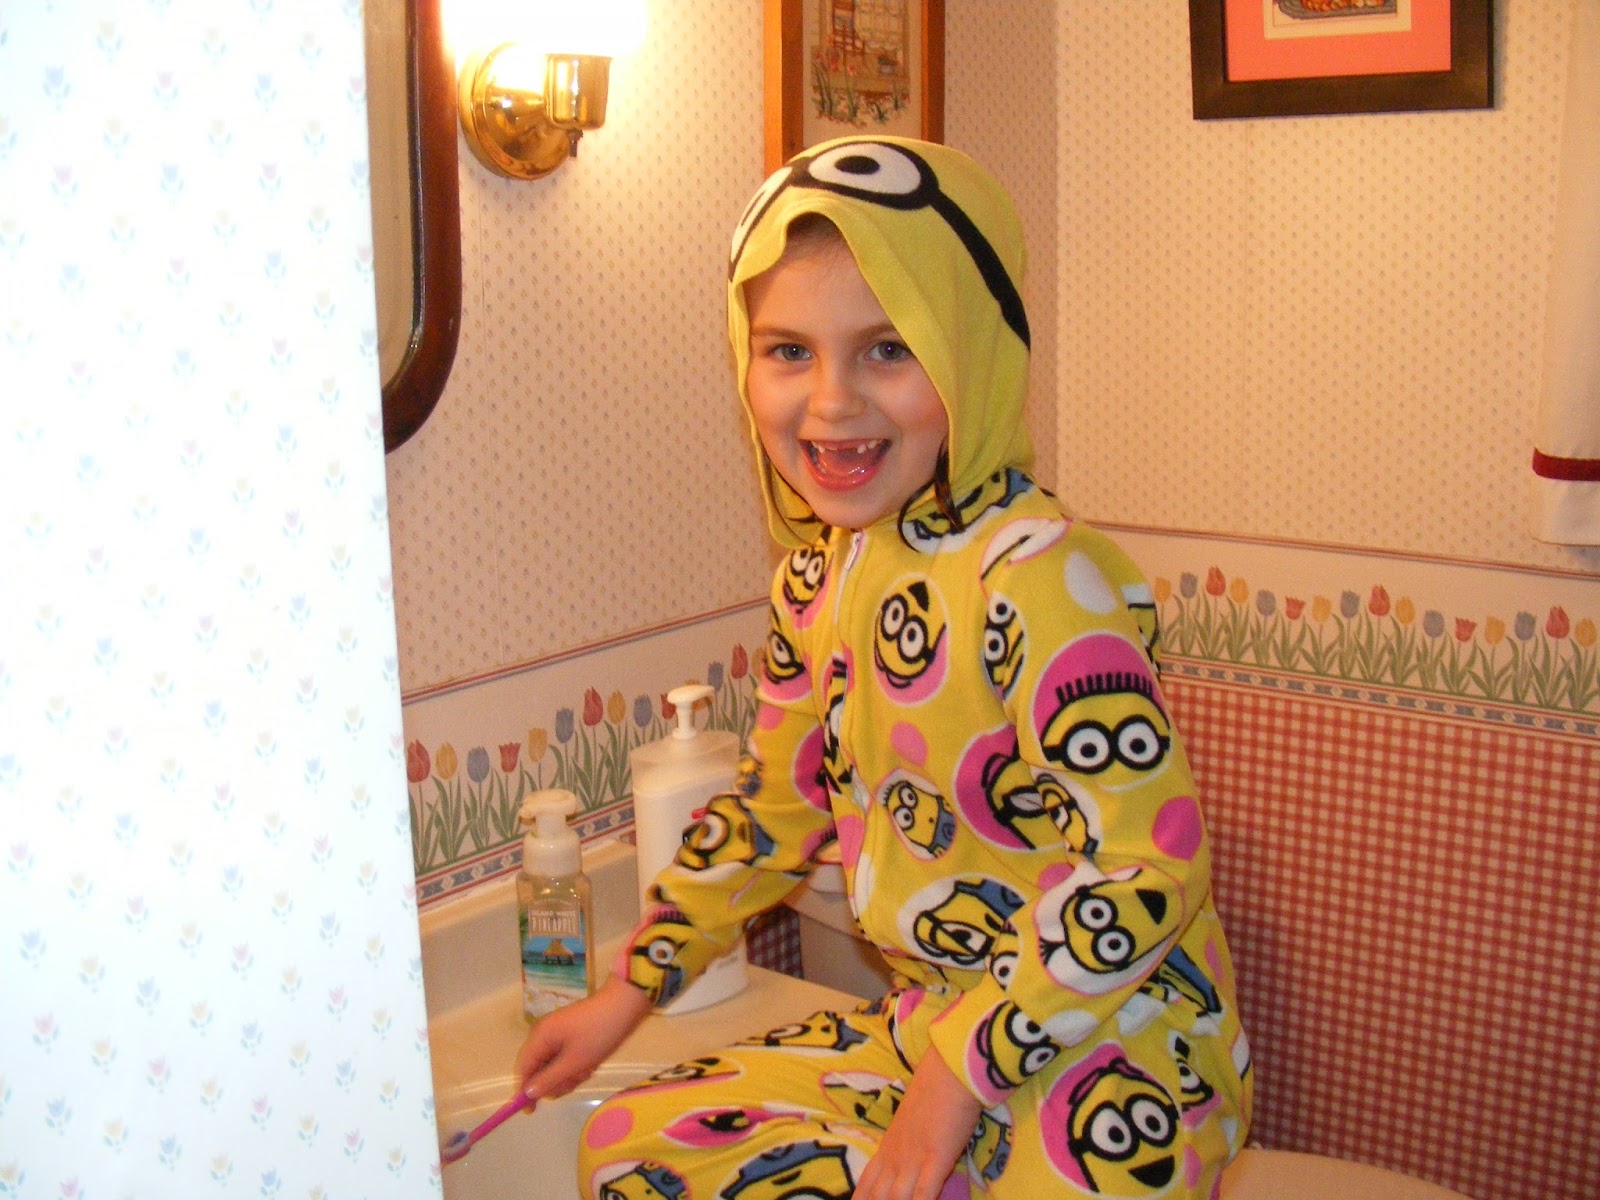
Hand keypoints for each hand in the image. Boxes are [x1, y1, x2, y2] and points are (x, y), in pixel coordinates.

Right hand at [514, 974, 651, 1102]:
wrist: (624, 1006)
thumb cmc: (598, 1034)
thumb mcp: (574, 1062)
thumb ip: (549, 1079)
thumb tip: (527, 1093)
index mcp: (540, 1037)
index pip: (523, 1068)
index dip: (524, 1091)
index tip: (531, 1111)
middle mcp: (544, 1035)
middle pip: (539, 1069)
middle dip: (556, 1080)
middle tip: (576, 1079)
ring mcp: (558, 1035)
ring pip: (554, 1067)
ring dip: (569, 1074)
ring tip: (588, 1070)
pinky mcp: (571, 1036)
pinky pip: (565, 1059)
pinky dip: (576, 1066)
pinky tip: (591, 1064)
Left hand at [855, 1048, 981, 1199]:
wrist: (949, 1071)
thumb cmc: (933, 1090)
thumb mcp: (911, 1120)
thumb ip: (906, 1141)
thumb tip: (909, 1154)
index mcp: (888, 1147)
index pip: (866, 1185)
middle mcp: (896, 1157)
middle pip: (878, 1196)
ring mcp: (914, 1159)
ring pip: (897, 1199)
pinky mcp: (936, 1158)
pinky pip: (924, 1193)